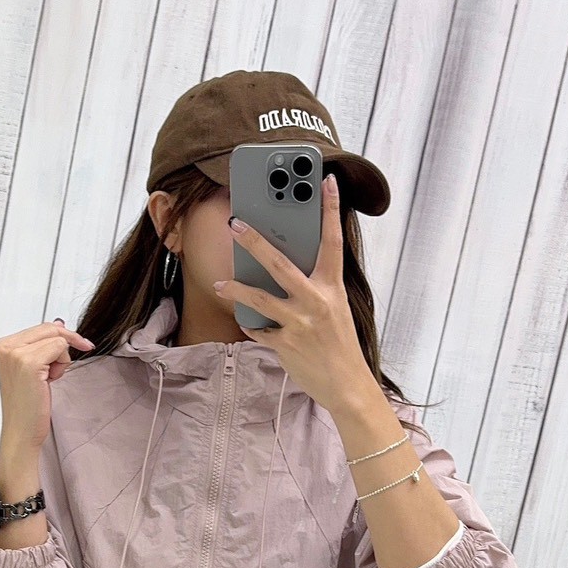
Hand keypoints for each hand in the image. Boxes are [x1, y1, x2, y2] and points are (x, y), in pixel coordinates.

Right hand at [0, 317, 92, 450]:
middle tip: (62, 369)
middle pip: (51, 328)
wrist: (21, 431)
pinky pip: (60, 348)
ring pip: (58, 337)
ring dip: (62, 358)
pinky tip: (50, 380)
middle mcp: (7, 345)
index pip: (42, 326)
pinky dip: (63, 364)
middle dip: (66, 346)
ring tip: (48, 379)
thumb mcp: (33, 368)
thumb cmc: (27, 405)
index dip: (61, 339)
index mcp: (4, 344)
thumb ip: (42, 345)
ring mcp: (16, 353)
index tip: (77, 348)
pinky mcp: (29, 363)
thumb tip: (60, 323)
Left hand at [212, 173, 375, 418]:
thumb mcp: (335, 309)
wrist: (347, 386)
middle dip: (255, 241)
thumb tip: (291, 266)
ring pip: (259, 298)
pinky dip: (251, 326)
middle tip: (236, 223)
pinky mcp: (286, 345)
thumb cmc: (340, 345)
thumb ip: (317, 287)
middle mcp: (316, 301)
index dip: (330, 209)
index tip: (326, 181)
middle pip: (280, 264)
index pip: (332, 241)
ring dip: (236, 288)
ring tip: (220, 282)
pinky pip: (259, 330)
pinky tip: (246, 323)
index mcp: (332, 288)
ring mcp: (299, 323)